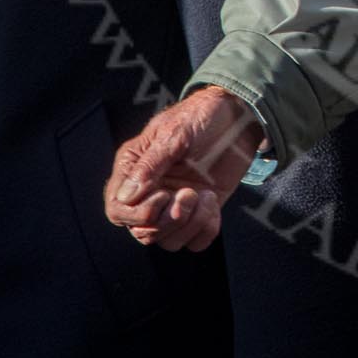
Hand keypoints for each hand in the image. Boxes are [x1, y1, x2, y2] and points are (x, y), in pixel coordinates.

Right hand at [103, 87, 263, 251]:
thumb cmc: (202, 115)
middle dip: (168, 220)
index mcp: (134, 169)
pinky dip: (205, 230)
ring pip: (169, 241)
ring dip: (190, 224)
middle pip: (143, 232)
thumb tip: (125, 197)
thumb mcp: (174, 133)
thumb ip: (150, 165)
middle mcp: (150, 191)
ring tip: (204, 195)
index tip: (163, 196)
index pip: (118, 210)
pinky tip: (213, 204)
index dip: (137, 215)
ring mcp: (175, 203)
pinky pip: (195, 242)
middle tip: (190, 194)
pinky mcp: (199, 211)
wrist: (240, 115)